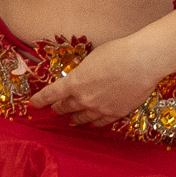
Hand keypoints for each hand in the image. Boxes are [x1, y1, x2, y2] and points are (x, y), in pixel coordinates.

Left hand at [31, 35, 170, 127]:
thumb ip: (82, 72)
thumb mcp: (92, 59)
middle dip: (58, 108)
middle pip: (65, 107)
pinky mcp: (115, 113)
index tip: (34, 104)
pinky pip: (100, 123)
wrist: (142, 62)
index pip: (51, 94)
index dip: (40, 100)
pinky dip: (93, 123)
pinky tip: (92, 124)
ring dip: (74, 118)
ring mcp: (99, 108)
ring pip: (81, 118)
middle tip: (54, 110)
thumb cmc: (117, 52)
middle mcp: (83, 98)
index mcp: (74, 82)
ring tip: (71, 120)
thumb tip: (81, 79)